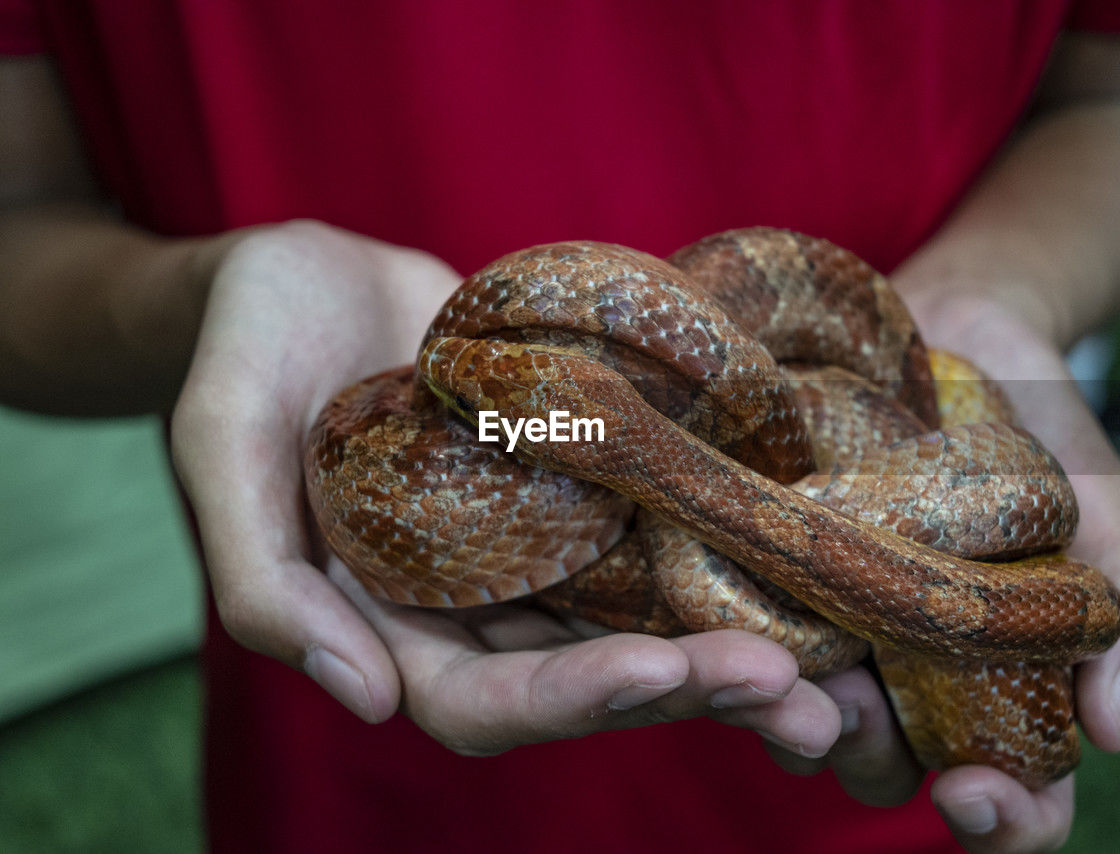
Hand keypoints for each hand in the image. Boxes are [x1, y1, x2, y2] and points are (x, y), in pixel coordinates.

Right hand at [170, 220, 843, 754]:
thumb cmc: (241, 352)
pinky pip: (654, 522)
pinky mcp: (580, 479)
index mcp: (387, 625)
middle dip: (688, 687)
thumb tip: (361, 699)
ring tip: (834, 653)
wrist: (300, 275)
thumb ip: (264, 578)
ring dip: (732, 638)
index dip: (567, 699)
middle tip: (795, 689)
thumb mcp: (222, 449)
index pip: (481, 702)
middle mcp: (475, 602)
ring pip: (641, 613)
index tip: (657, 673)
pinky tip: (798, 543)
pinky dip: (722, 544)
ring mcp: (535, 543)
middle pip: (590, 675)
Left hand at [763, 295, 1119, 852]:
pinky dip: (733, 633)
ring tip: (793, 658)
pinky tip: (731, 610)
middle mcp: (905, 678)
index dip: (1002, 823)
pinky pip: (736, 627)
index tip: (977, 794)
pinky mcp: (769, 574)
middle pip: (882, 768)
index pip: (1009, 800)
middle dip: (868, 754)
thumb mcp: (1107, 517)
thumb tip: (1109, 728)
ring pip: (797, 715)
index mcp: (996, 693)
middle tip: (859, 703)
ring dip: (790, 708)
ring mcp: (831, 628)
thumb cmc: (1046, 442)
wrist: (965, 336)